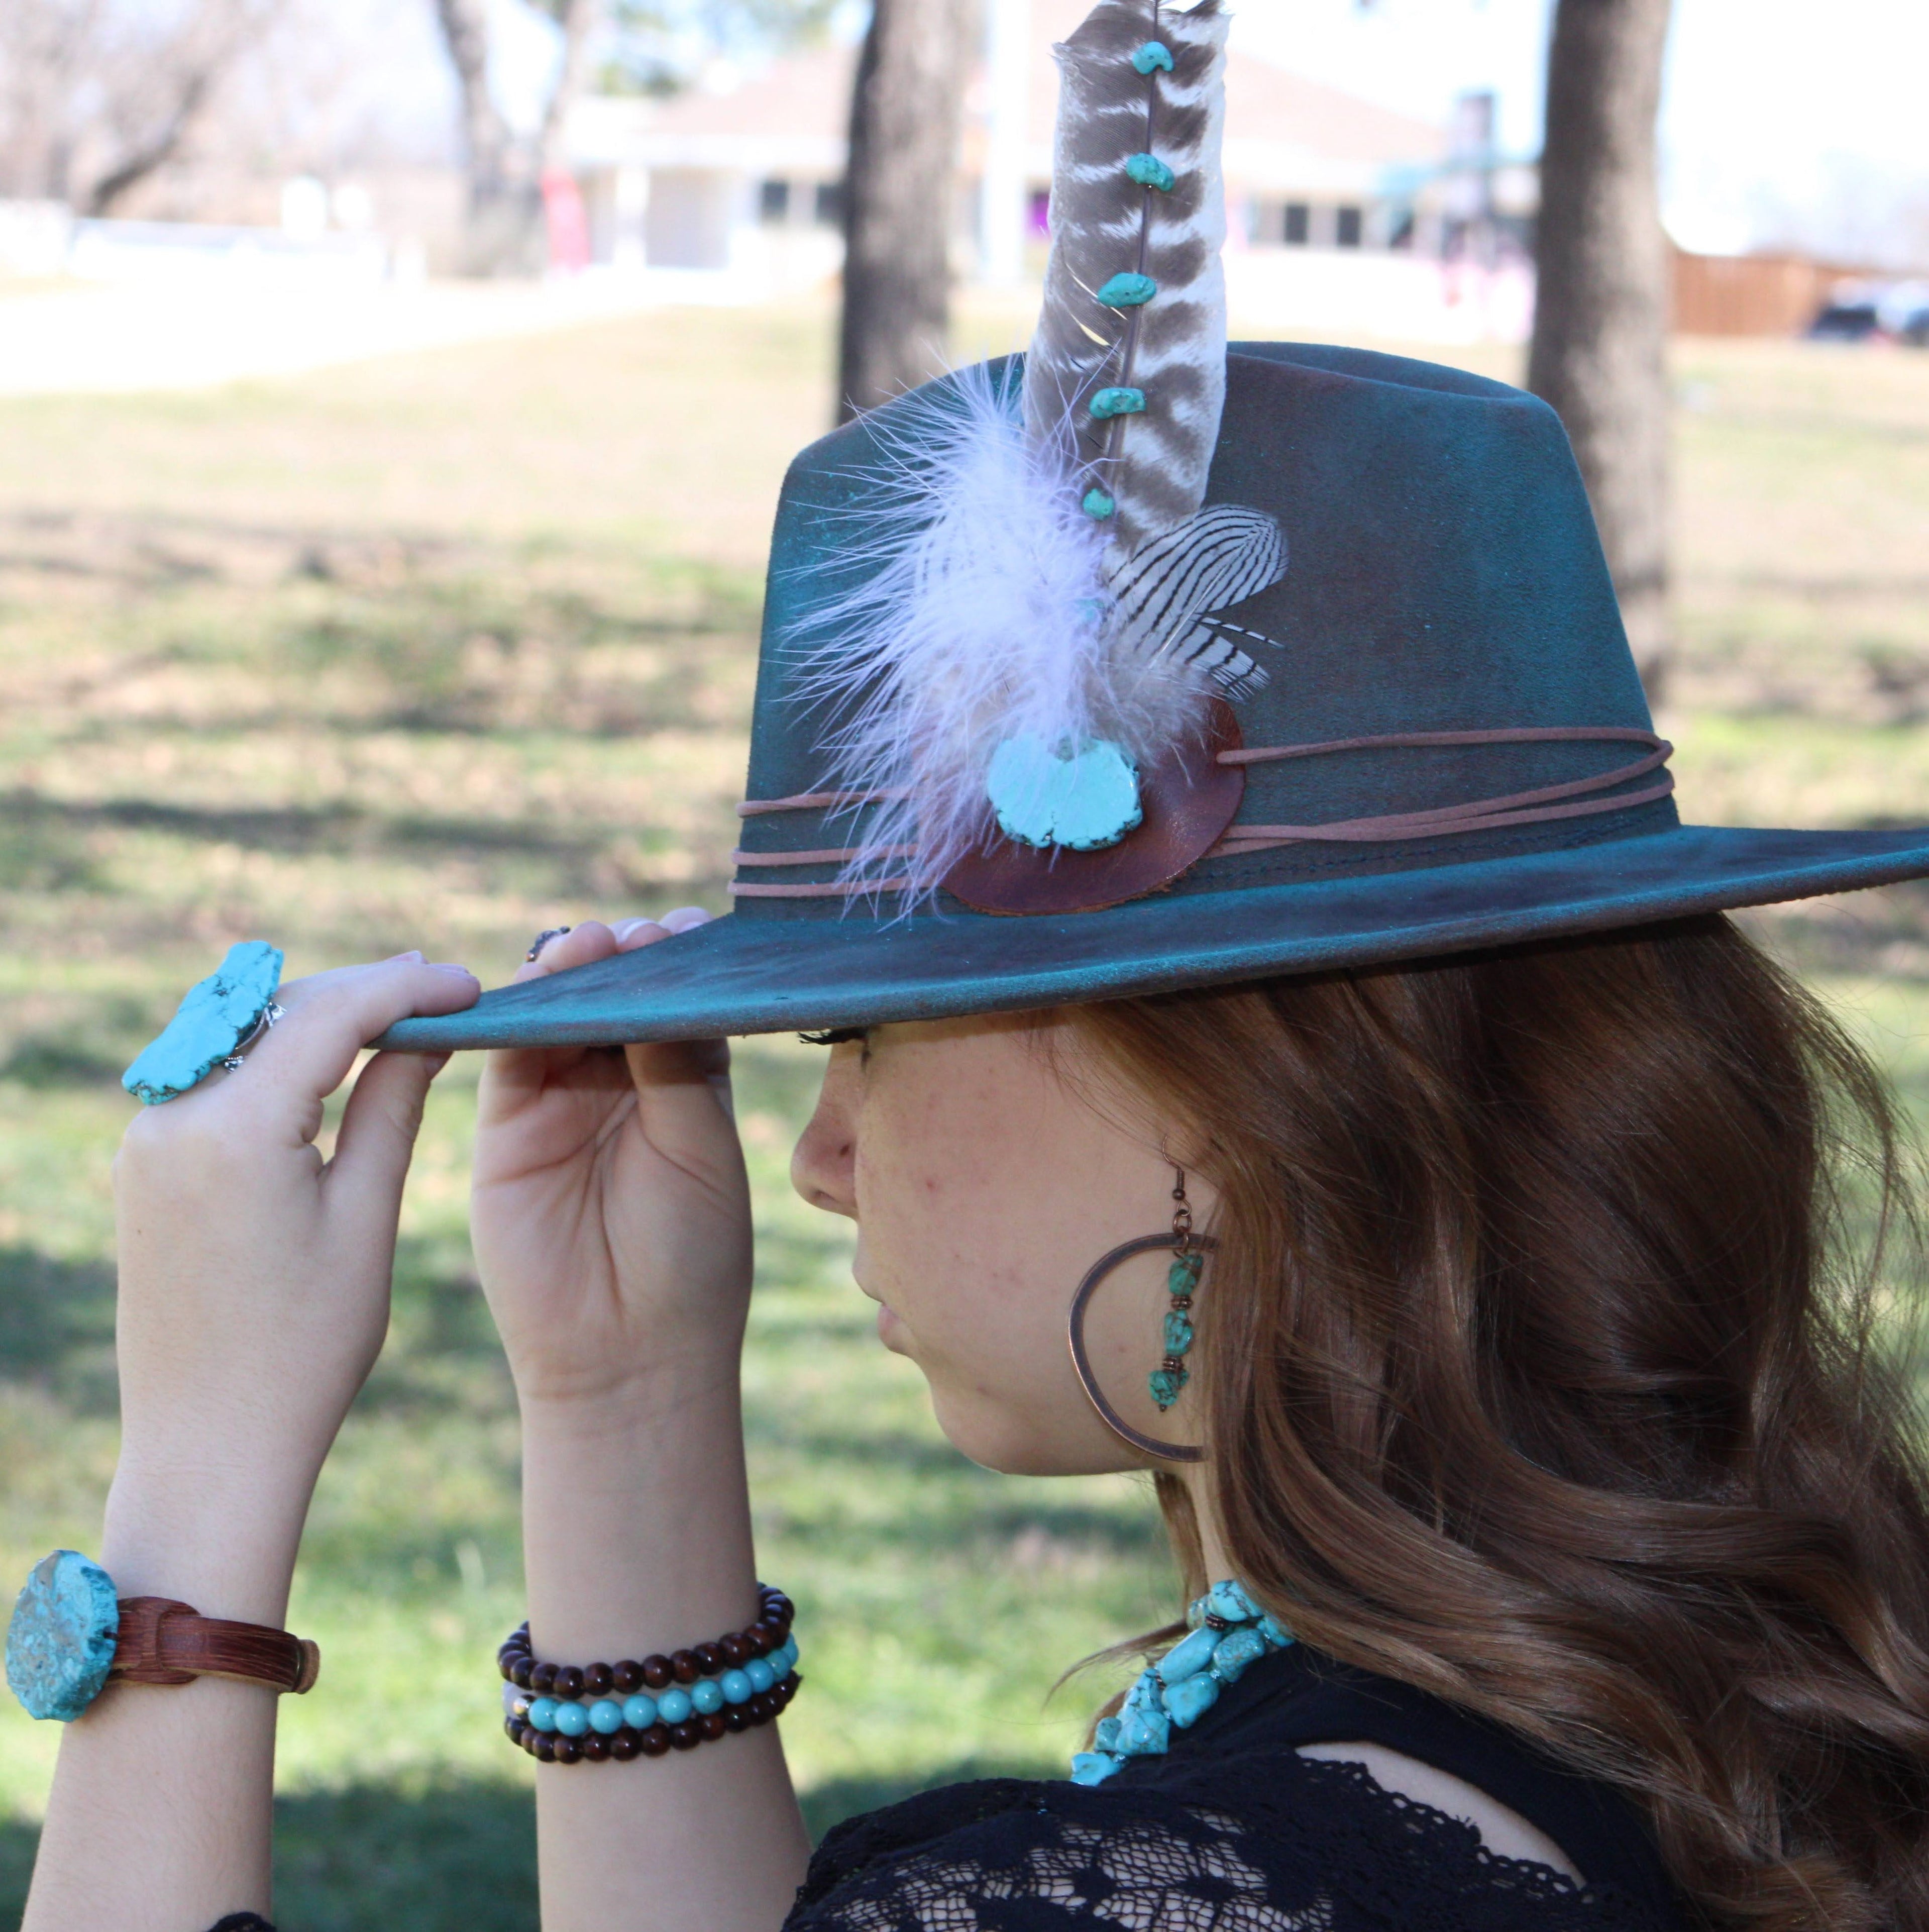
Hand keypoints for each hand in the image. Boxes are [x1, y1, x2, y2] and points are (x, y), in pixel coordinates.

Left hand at [106, 953, 479, 1605]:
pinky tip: (329, 1066)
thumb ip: (392, 1107)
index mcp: (232, 1129)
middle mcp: (172, 1118)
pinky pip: (215, 1077)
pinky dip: (276, 1059)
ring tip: (396, 1018)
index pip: (333, 1015)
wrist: (210, 1445)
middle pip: (280, 1010)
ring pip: (243, 1035)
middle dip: (362, 991)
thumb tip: (424, 1031)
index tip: (470, 981)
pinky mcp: (144, 1166)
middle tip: (442, 989)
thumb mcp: (366, 1217)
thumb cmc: (304, 1348)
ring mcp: (147, 1141)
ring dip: (317, 1018)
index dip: (409, 987)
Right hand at [469, 913, 751, 1413]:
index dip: (683, 964)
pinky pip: (507, 1052)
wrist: (626, 1352)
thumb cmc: (689, 1257)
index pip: (682, 1000)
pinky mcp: (509, 1123)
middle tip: (638, 935)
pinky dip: (518, 1012)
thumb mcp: (700, 1151)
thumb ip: (675, 1067)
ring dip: (573, 971)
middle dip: (626, 957)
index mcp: (688, 1082)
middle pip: (619, 994)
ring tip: (588, 946)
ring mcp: (563, 1098)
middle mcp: (624, 1080)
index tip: (693, 931)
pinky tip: (539, 980)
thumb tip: (653, 984)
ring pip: (562, 1012)